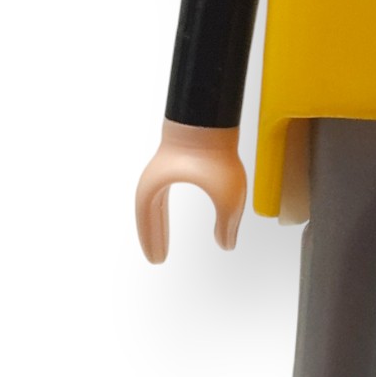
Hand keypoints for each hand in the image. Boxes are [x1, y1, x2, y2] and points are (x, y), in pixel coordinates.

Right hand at [135, 121, 246, 260]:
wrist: (212, 116)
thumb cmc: (212, 149)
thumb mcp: (227, 195)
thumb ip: (227, 223)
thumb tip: (226, 244)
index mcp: (155, 187)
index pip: (148, 220)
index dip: (152, 240)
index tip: (157, 259)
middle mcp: (156, 176)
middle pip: (148, 212)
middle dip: (153, 234)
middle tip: (157, 255)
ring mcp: (164, 166)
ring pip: (155, 202)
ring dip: (158, 221)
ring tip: (162, 238)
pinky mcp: (176, 157)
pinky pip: (165, 190)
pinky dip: (164, 206)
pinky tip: (169, 209)